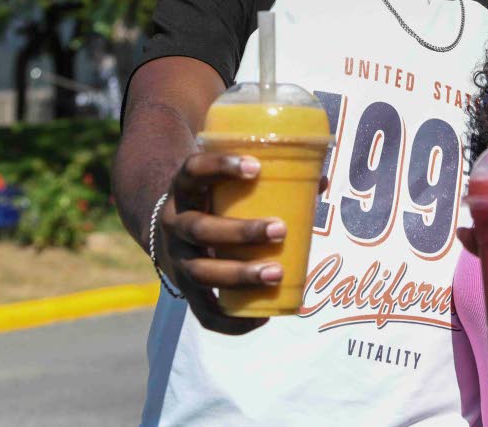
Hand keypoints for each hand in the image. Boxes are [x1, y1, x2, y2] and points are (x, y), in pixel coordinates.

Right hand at [156, 153, 323, 335]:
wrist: (166, 229)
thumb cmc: (212, 198)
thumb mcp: (226, 181)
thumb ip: (270, 179)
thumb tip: (321, 183)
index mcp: (185, 188)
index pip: (194, 169)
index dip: (221, 167)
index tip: (256, 167)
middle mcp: (175, 223)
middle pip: (201, 229)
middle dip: (241, 232)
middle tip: (280, 229)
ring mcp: (177, 259)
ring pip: (202, 271)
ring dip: (240, 275)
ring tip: (277, 273)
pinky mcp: (184, 290)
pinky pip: (202, 311)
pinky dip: (230, 320)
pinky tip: (261, 319)